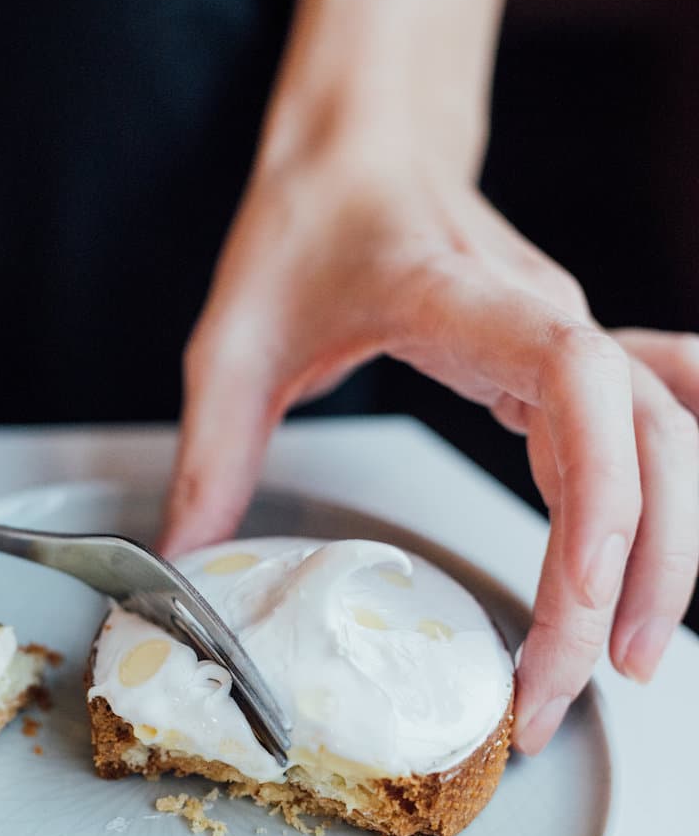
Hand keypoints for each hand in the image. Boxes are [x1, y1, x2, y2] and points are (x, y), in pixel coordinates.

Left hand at [161, 155, 698, 752]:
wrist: (362, 143)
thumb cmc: (308, 220)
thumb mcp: (233, 337)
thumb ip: (213, 451)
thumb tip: (185, 560)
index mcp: (461, 299)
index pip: (576, 383)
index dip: (599, 496)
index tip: (576, 600)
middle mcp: (542, 317)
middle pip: (643, 443)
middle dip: (625, 578)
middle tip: (557, 691)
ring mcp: (568, 337)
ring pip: (664, 446)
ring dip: (656, 559)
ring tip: (616, 664)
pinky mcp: (565, 364)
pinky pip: (652, 429)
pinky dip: (673, 497)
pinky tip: (675, 559)